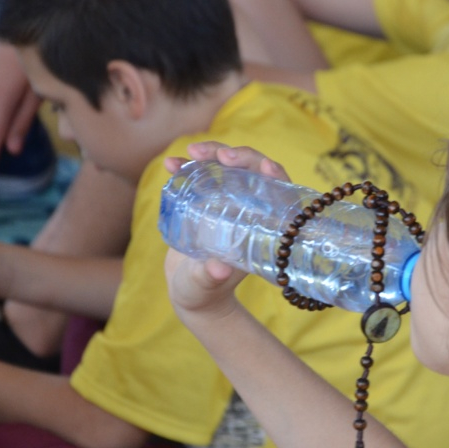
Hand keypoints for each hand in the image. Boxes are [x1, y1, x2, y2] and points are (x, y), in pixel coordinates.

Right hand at [163, 142, 289, 319]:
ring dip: (212, 153)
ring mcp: (226, 203)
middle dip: (240, 157)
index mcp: (261, 229)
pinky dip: (186, 166)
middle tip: (220, 156)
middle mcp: (248, 211)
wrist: (188, 292)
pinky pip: (200, 176)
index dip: (276, 176)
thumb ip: (211, 278)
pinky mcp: (204, 201)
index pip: (278, 193)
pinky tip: (169, 164)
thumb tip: (219, 269)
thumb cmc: (203, 293)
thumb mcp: (206, 286)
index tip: (266, 166)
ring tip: (191, 153)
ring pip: (227, 168)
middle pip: (253, 172)